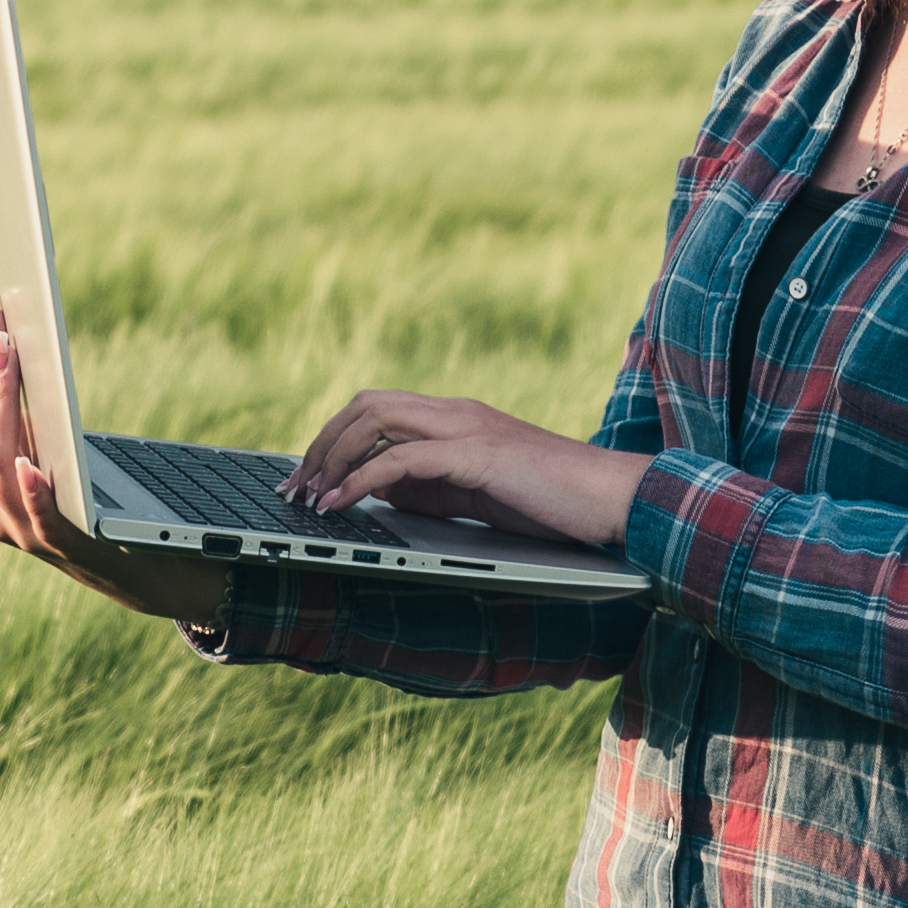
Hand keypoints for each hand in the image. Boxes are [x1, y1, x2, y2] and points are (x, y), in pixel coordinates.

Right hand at [0, 295, 237, 624]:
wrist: (120, 558)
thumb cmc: (76, 492)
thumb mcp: (42, 449)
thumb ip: (20, 416)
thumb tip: (8, 341)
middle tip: (2, 330)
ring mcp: (17, 531)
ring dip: (3, 408)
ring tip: (11, 363)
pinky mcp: (58, 546)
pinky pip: (38, 517)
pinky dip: (31, 489)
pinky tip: (31, 462)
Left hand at [291, 390, 647, 550]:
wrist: (613, 500)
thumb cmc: (554, 502)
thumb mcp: (477, 495)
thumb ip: (431, 488)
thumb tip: (379, 495)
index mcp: (456, 419)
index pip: (377, 409)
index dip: (333, 440)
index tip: (306, 479)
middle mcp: (456, 413)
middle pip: (365, 404)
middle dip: (321, 443)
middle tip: (294, 486)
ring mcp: (467, 428)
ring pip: (377, 418)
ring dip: (332, 456)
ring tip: (310, 495)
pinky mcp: (478, 455)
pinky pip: (402, 459)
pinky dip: (363, 480)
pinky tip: (342, 503)